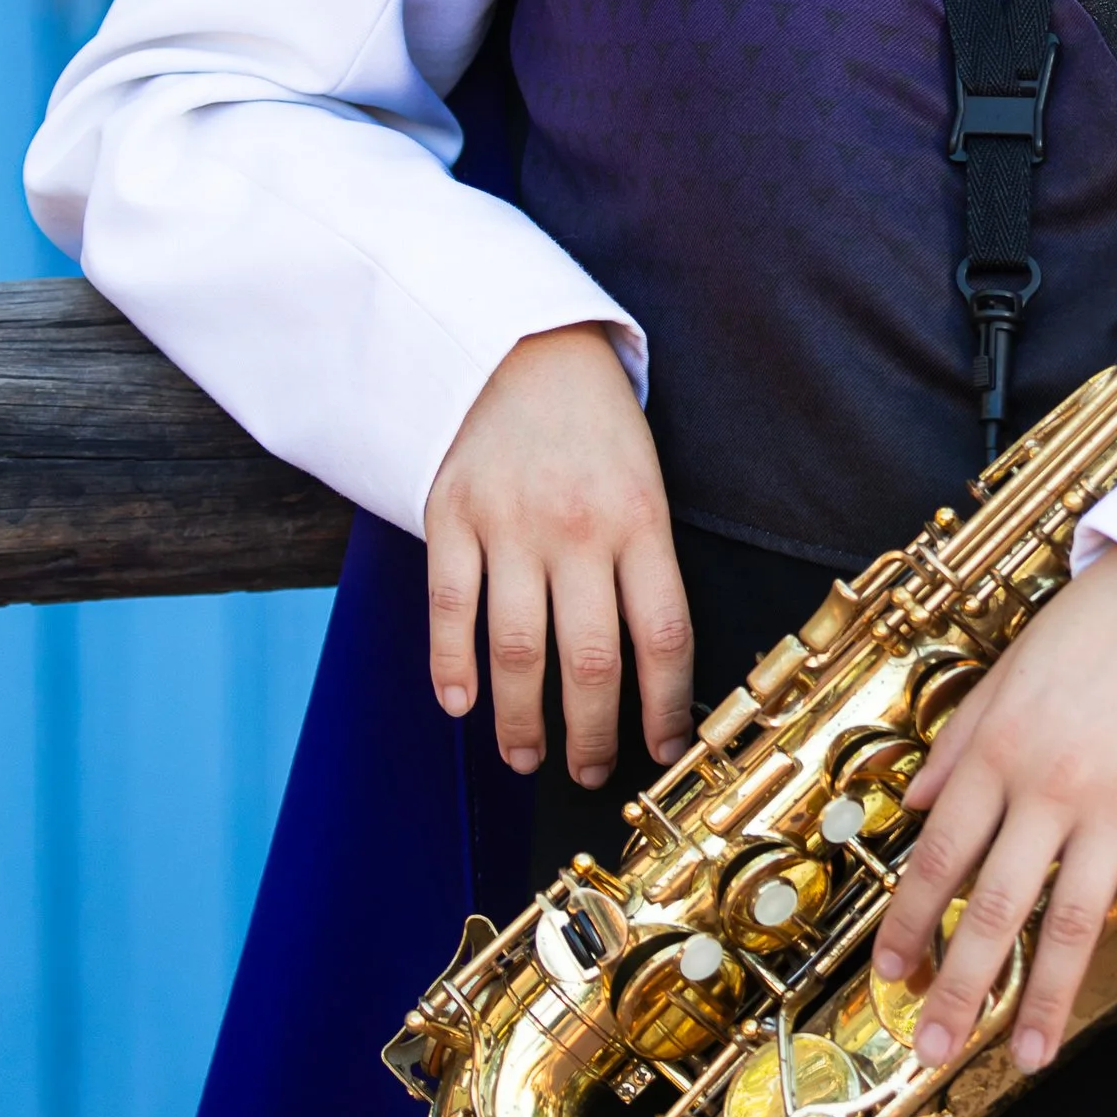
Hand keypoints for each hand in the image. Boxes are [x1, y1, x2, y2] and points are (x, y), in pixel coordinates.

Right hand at [424, 325, 692, 785]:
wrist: (522, 343)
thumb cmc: (596, 425)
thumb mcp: (646, 481)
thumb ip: (645, 561)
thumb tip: (652, 666)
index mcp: (641, 519)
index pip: (663, 635)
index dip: (666, 706)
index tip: (663, 750)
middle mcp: (578, 528)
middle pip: (589, 662)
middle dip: (591, 735)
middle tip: (589, 773)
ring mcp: (510, 524)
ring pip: (516, 651)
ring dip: (521, 720)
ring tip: (527, 757)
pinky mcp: (452, 515)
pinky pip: (450, 608)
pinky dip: (451, 668)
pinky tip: (459, 706)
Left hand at [872, 549, 1116, 1077]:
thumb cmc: (1097, 623)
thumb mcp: (1008, 669)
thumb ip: (959, 742)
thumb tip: (913, 803)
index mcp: (999, 753)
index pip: (939, 856)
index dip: (909, 923)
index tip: (891, 975)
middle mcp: (1051, 788)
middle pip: (996, 908)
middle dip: (962, 988)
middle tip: (938, 1047)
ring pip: (1074, 921)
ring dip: (1050, 997)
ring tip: (1032, 1055)